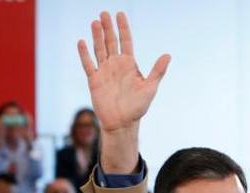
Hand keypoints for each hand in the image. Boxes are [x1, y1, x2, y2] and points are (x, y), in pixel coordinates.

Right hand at [77, 12, 170, 172]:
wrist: (123, 122)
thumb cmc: (138, 106)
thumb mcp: (150, 87)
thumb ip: (158, 71)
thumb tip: (168, 55)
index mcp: (130, 65)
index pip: (126, 41)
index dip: (123, 28)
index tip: (120, 14)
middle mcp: (116, 65)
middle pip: (111, 42)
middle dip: (108, 27)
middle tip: (104, 12)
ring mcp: (104, 71)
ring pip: (99, 49)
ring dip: (97, 36)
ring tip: (95, 22)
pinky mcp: (94, 80)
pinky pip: (88, 64)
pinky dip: (84, 53)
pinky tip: (81, 41)